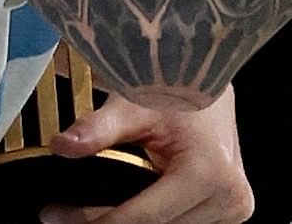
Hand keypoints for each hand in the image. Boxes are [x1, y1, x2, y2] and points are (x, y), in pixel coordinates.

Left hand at [36, 83, 254, 223]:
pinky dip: (154, 219)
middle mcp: (228, 196)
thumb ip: (98, 128)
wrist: (208, 82)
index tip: (57, 219)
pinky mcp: (231, 211)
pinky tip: (125, 211)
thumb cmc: (174, 89)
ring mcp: (233, 208)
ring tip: (89, 212)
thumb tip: (62, 146)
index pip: (144, 217)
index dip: (97, 223)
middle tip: (59, 217)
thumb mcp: (133, 105)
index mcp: (208, 171)